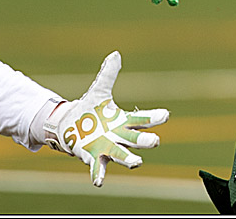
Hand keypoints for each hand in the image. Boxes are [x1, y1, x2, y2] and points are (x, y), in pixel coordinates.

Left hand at [43, 51, 168, 186]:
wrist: (70, 126)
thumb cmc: (89, 110)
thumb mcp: (99, 90)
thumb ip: (108, 74)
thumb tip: (116, 53)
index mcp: (123, 121)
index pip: (143, 119)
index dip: (154, 117)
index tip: (165, 114)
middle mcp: (119, 136)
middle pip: (136, 139)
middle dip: (146, 140)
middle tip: (155, 141)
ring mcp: (107, 148)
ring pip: (121, 155)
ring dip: (129, 159)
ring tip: (137, 163)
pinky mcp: (93, 156)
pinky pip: (98, 166)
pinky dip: (98, 173)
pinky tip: (98, 181)